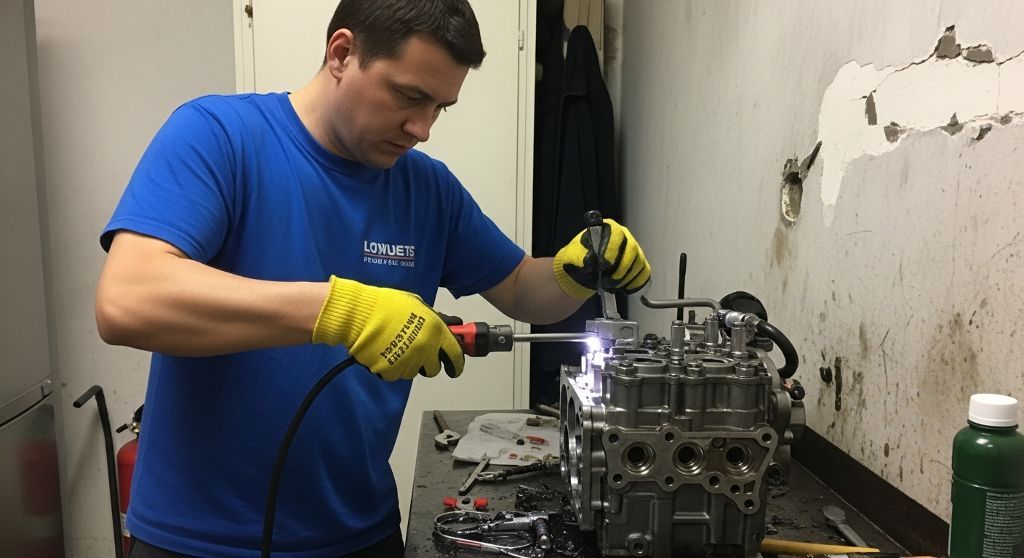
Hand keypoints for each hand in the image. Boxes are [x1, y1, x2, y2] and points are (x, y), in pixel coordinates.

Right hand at [311, 276, 464, 380]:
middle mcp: (425, 349)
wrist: (360, 314)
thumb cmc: (387, 305)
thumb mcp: (419, 305)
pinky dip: (391, 367)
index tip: (454, 368)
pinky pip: (396, 374)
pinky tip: (384, 352)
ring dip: (408, 364)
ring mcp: (408, 362)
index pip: (456, 356)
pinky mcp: (391, 371)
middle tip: (417, 353)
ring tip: (395, 346)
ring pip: (414, 372)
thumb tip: (453, 324)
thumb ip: (437, 319)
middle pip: (434, 369)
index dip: (456, 364)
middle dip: (428, 363)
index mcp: (436, 331)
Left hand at [552, 219, 650, 299]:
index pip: (616, 235)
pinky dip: (635, 284)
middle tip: (606, 282)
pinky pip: (644, 274)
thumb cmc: (579, 261)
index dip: (611, 250)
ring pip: (639, 263)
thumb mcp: (573, 257)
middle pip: (632, 250)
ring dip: (625, 279)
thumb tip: (590, 260)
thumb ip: (580, 257)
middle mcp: (625, 237)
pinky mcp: (640, 265)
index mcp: (608, 229)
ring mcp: (635, 251)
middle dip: (620, 269)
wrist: (585, 273)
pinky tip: (623, 289)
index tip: (602, 266)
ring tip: (609, 286)